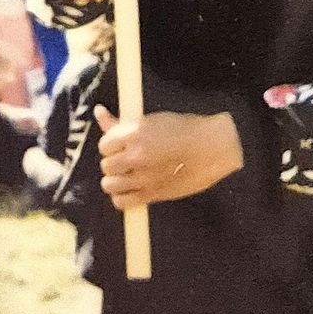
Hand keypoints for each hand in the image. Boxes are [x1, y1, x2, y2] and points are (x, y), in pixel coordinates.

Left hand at [95, 105, 243, 210]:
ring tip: (128, 175)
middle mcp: (136, 156)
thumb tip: (99, 111)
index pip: (104, 145)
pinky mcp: (152, 195)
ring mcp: (144, 177)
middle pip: (106, 165)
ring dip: (116, 180)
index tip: (121, 145)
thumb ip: (121, 122)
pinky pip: (122, 202)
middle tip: (128, 159)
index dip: (112, 145)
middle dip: (115, 162)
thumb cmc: (185, 130)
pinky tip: (132, 189)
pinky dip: (122, 197)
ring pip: (109, 185)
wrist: (213, 148)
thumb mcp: (152, 120)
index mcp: (135, 133)